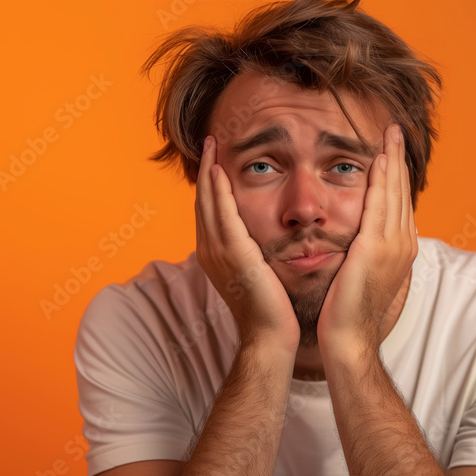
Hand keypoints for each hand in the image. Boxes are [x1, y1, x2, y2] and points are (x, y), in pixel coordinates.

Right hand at [195, 135, 299, 351]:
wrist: (270, 335)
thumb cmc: (271, 309)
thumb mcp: (258, 273)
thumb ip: (254, 253)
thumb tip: (261, 240)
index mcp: (217, 254)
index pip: (210, 210)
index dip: (210, 183)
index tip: (215, 158)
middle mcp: (211, 251)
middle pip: (203, 201)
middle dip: (205, 169)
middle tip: (208, 140)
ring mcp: (219, 253)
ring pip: (209, 203)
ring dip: (209, 171)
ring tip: (212, 144)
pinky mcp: (234, 254)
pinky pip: (223, 215)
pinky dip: (218, 192)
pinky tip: (219, 171)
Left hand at [316, 123, 417, 362]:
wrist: (348, 338)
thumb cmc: (347, 311)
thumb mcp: (361, 273)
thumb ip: (365, 250)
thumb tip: (360, 236)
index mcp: (400, 248)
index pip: (400, 202)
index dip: (397, 174)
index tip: (392, 150)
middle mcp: (403, 244)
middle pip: (403, 191)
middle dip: (399, 158)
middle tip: (396, 130)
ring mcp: (393, 246)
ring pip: (395, 193)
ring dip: (393, 160)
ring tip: (390, 134)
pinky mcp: (375, 249)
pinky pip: (380, 206)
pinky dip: (382, 181)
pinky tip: (378, 160)